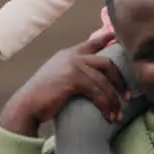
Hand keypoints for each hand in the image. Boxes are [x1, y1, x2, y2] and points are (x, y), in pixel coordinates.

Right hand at [0, 30, 129, 136]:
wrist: (26, 106)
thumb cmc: (42, 97)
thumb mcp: (58, 77)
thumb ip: (74, 73)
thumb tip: (92, 80)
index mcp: (68, 54)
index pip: (92, 43)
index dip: (107, 39)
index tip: (118, 37)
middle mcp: (72, 56)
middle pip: (106, 63)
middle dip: (120, 80)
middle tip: (127, 96)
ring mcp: (72, 66)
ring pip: (103, 81)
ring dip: (113, 100)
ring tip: (118, 114)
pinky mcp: (72, 79)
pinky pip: (97, 92)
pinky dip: (105, 105)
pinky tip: (109, 116)